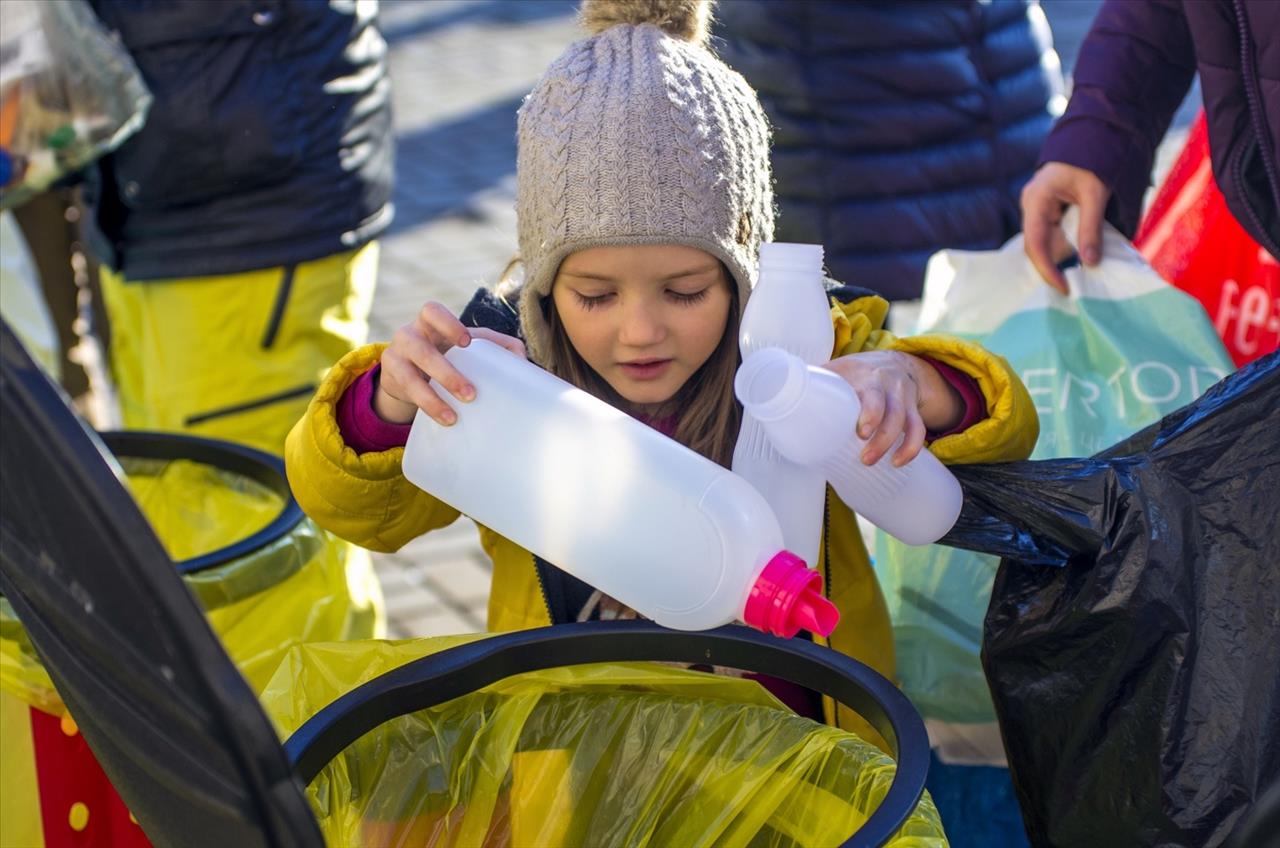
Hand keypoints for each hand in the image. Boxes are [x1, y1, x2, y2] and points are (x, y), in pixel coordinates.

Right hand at [376, 301, 525, 425]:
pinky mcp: (391, 378)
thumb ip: (493, 345)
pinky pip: (407, 393)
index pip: (431, 311)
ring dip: (432, 397)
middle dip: (446, 372)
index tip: (467, 342)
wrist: (405, 372)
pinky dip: (427, 407)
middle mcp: (409, 335)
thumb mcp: (464, 345)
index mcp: (429, 322)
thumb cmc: (444, 352)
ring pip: (410, 375)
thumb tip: (522, 359)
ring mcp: (396, 356)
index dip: (448, 324)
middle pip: (421, 349)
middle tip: (471, 393)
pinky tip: (445, 419)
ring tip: (454, 416)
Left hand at [822, 351, 961, 466]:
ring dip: (898, 445)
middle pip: (893, 412)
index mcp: (866, 376)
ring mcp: (904, 399)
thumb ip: (812, 382)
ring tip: (881, 464)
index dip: (870, 412)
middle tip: (865, 459)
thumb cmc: (855, 372)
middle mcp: (889, 386)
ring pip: (909, 422)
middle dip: (882, 438)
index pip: (873, 394)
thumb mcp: (835, 370)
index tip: (860, 433)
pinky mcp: (913, 411)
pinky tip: (900, 462)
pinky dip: (913, 448)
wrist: (894, 362)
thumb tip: (768, 393)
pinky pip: (919, 429)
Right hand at [1020, 162, 1110, 292]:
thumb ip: (1091, 228)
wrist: (1092, 137)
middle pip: (1035, 246)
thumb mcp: (1095, 194)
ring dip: (1058, 260)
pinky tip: (1075, 261)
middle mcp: (1031, 206)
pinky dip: (1063, 250)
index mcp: (1036, 199)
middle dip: (1052, 268)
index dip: (1048, 268)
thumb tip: (1090, 263)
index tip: (1065, 287)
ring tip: (1075, 278)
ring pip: (1043, 243)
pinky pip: (1051, 236)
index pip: (1035, 242)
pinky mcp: (1047, 211)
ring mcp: (1037, 208)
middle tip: (1071, 288)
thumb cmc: (1092, 161)